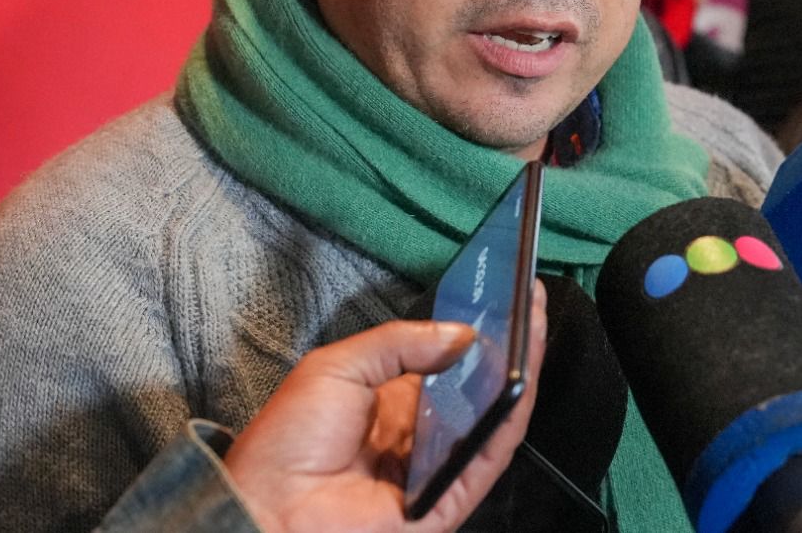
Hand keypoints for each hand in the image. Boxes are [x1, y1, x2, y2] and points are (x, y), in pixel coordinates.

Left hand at [225, 281, 547, 532]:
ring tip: (534, 324)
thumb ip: (400, 343)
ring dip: (519, 369)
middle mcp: (420, 435)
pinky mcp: (450, 498)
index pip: (449, 364)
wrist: (267, 508)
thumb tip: (461, 333)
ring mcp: (437, 467)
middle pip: (479, 387)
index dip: (476, 330)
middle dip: (507, 342)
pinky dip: (511, 414)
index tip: (499, 293)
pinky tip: (522, 375)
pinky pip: (491, 453)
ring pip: (494, 416)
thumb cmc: (286, 445)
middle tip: (527, 299)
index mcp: (391, 405)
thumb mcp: (338, 366)